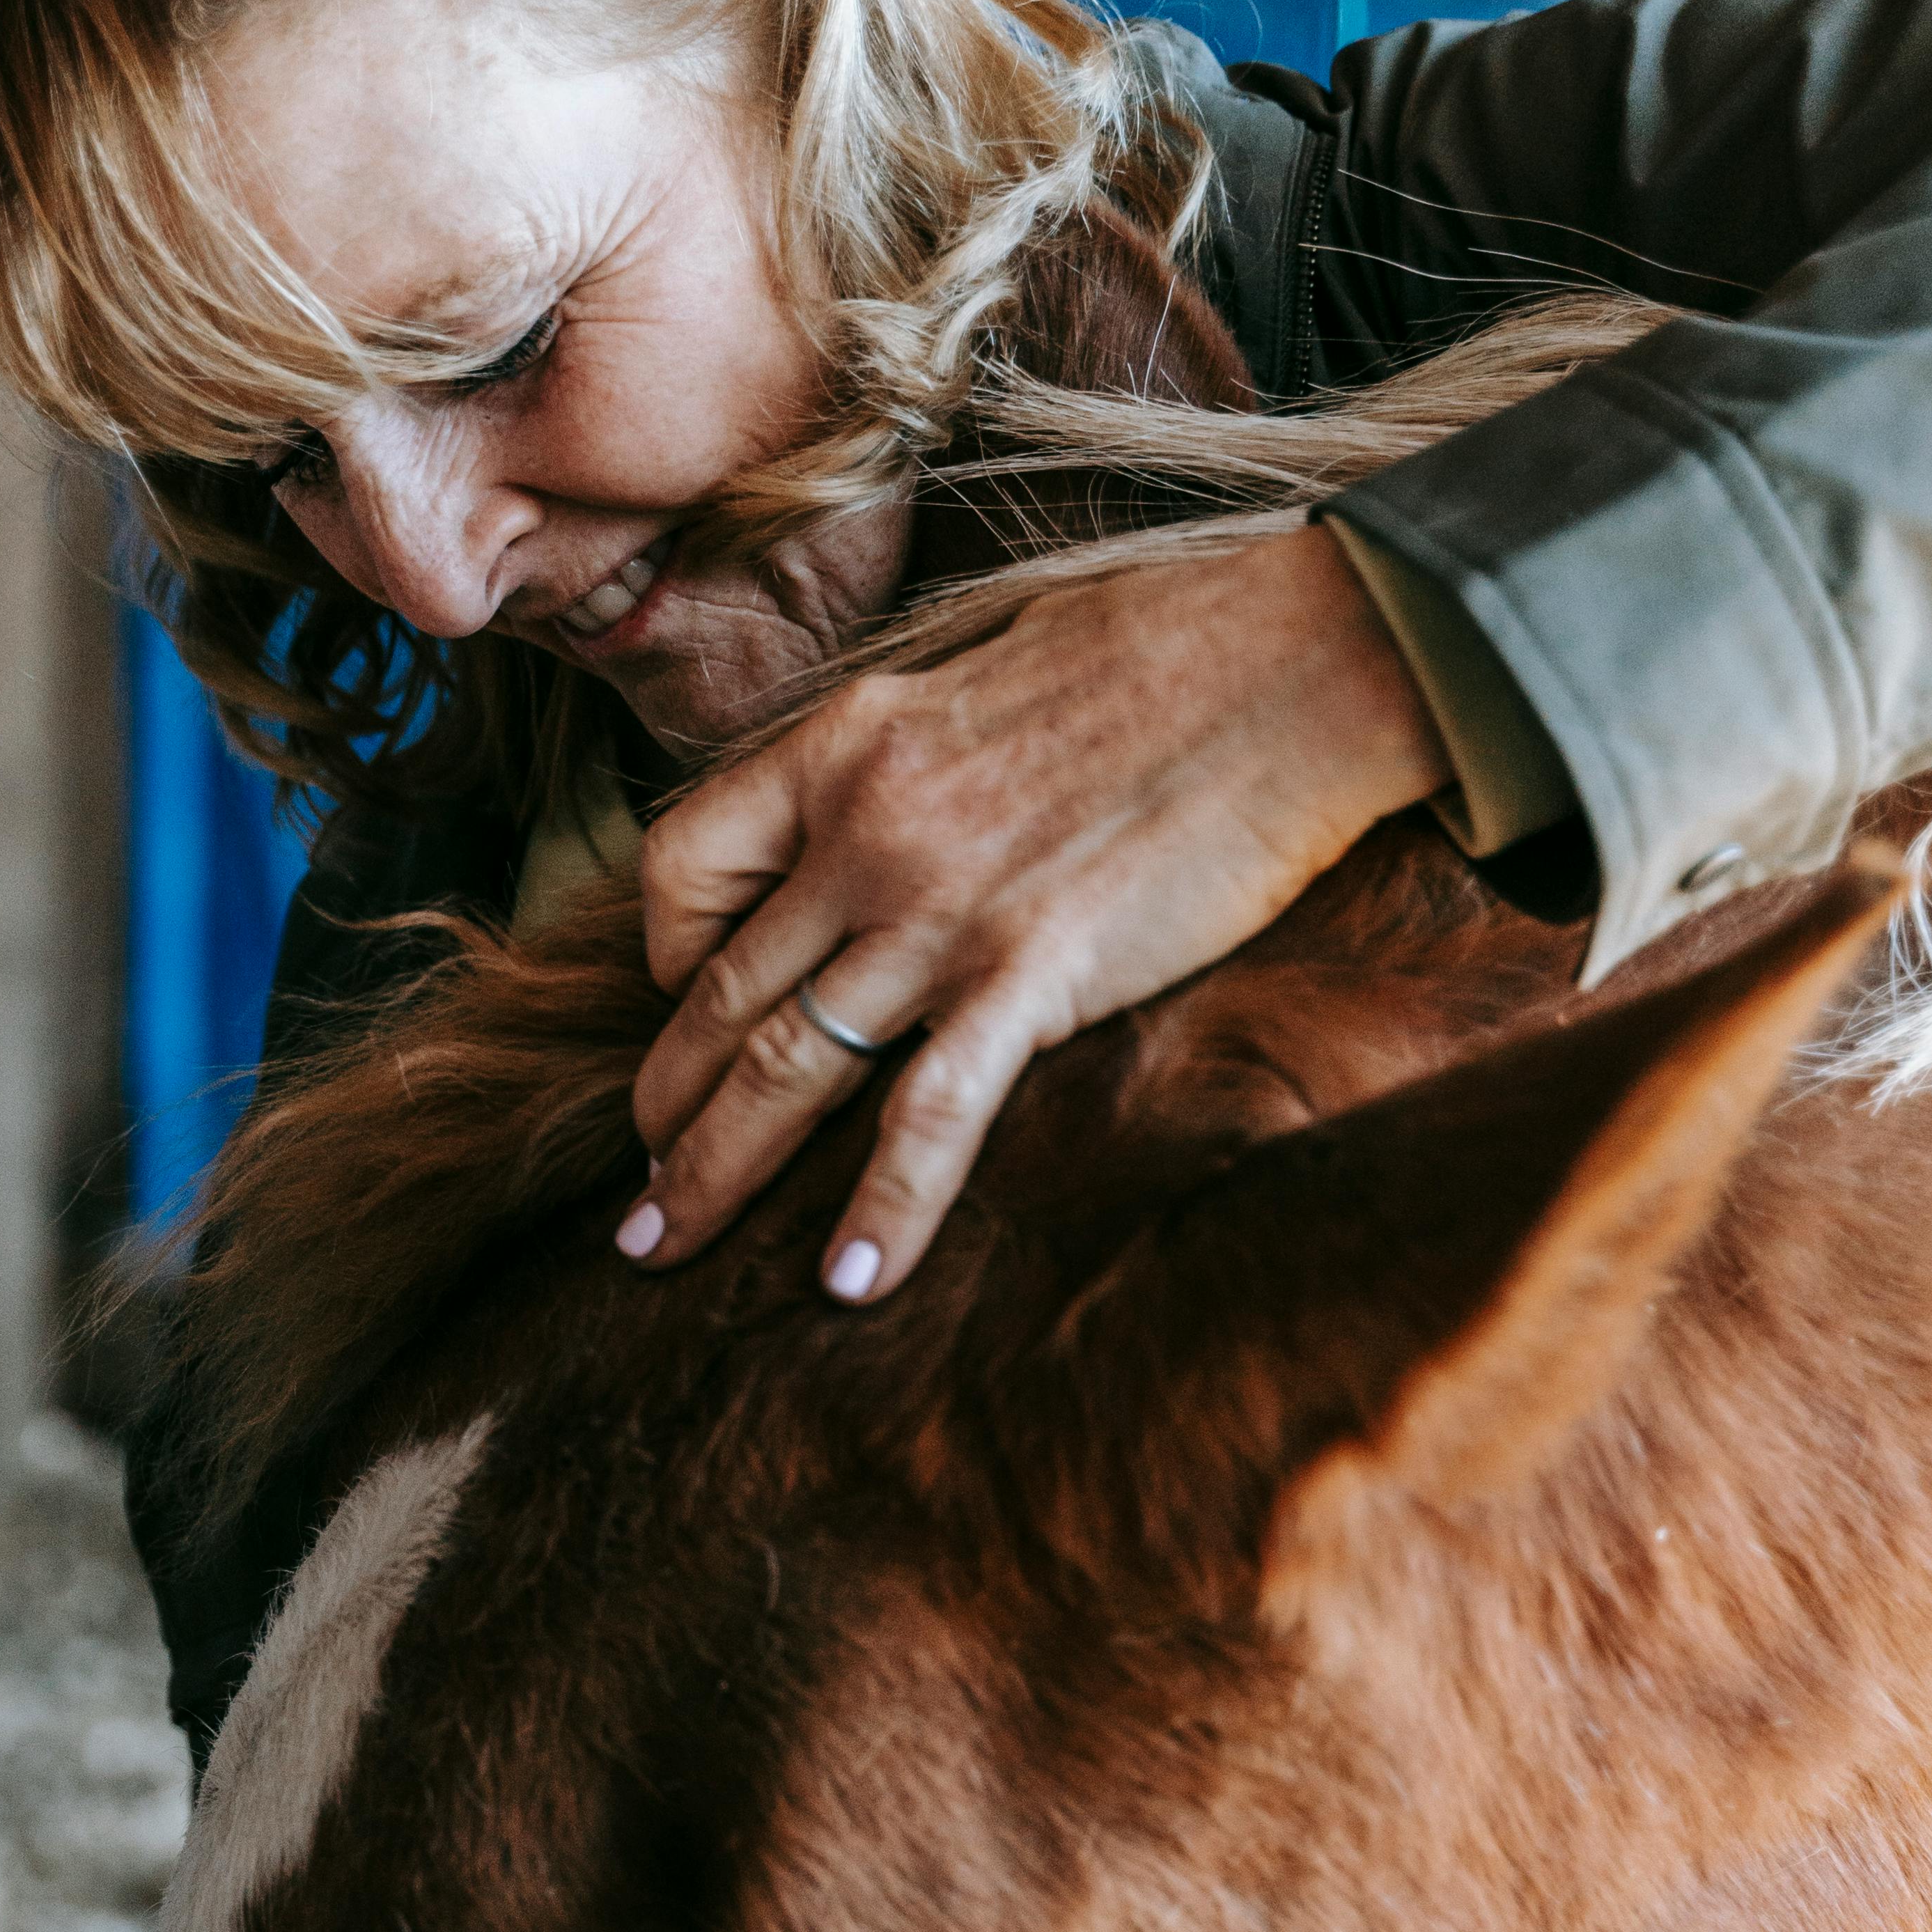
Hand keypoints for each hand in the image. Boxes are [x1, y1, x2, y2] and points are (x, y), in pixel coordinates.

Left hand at [618, 529, 1450, 1297]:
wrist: (1297, 658)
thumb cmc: (1164, 649)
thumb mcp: (982, 666)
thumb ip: (908, 752)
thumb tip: (888, 802)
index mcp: (844, 746)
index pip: (686, 864)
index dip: (669, 958)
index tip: (688, 1011)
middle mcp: (866, 832)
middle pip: (721, 996)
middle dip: (662, 1108)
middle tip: (634, 1190)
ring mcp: (942, 911)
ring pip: (784, 1068)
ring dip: (714, 1174)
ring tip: (661, 1247)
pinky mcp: (1033, 974)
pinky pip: (927, 1115)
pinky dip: (883, 1207)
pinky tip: (848, 1282)